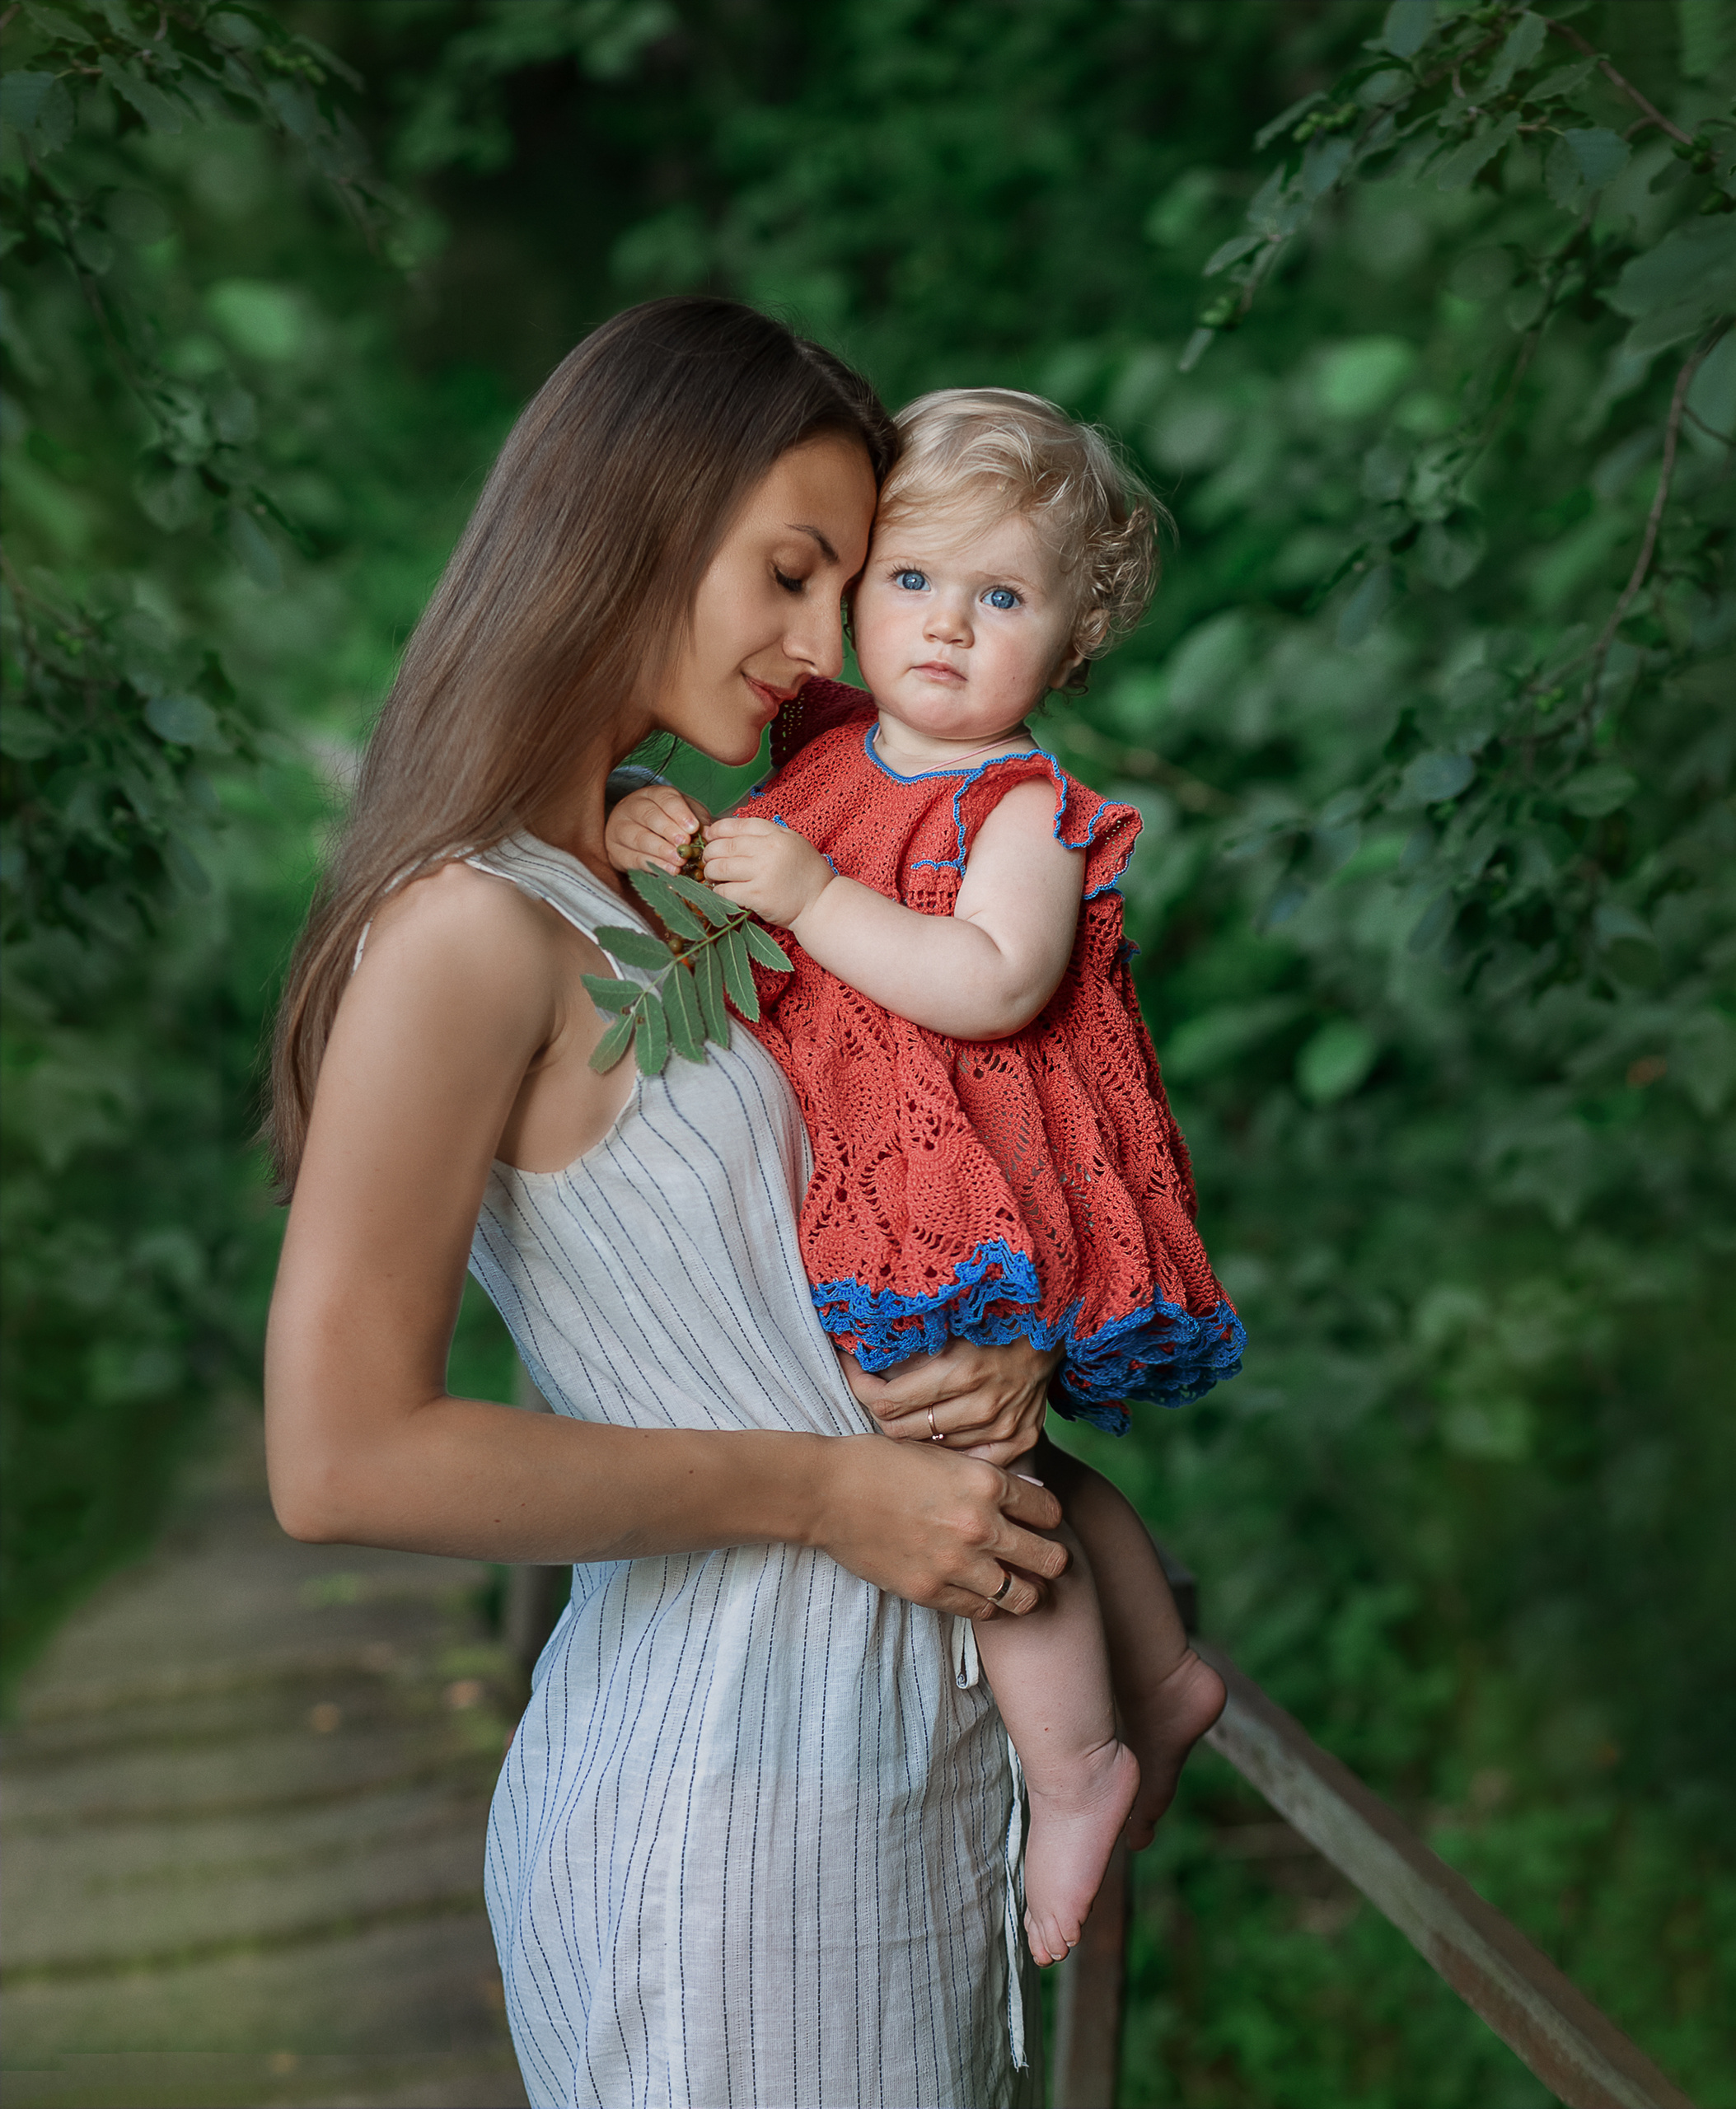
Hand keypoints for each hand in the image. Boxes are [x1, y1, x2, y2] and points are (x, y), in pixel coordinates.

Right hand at [605, 786, 710, 875]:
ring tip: (678, 862)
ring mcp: (620, 828)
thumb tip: (710, 834)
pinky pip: (632, 858)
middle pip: (649, 816)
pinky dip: (652, 866)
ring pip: (639, 838)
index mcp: (653, 795)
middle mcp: (633, 807)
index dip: (679, 813)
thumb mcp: (684, 815)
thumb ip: (698, 821)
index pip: (665, 799)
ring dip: (661, 851)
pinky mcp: (616, 851)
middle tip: (684, 845)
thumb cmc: (666, 822)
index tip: (693, 828)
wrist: (634, 834)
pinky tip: (667, 871)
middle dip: (669, 831)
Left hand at [702, 814, 834, 927]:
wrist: (821, 903)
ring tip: (713, 876)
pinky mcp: (757, 896)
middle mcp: (768, 851)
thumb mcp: (793, 843)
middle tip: (708, 860)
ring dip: (710, 872)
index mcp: (777, 835)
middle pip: (724, 846)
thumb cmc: (807, 874)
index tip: (710, 836)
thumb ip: (767, 835)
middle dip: (710, 853)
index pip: (737, 825)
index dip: (718, 830)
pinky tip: (721, 891)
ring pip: (720, 867)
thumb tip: (730, 832)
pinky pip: (725, 891)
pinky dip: (717, 891)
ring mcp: (762, 873)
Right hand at [808, 1434, 1066, 1617]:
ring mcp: (956, 1563)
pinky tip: (981, 1592)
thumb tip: (1029, 1493)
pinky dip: (988, 1605)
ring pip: (1024, 1596)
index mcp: (986, 1482)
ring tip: (1019, 1586)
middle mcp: (980, 1525)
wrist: (827, 1492)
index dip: (1050, 1518)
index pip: (1050, 1511)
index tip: (1041, 1523)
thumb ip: (988, 1476)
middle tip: (1042, 1560)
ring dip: (1026, 1592)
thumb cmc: (881, 1463)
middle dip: (1052, 1560)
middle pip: (1050, 1559)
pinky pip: (982, 1611)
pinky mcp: (931, 1592)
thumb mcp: (942, 1454)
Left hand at [842, 1336, 1060, 1468]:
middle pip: (903, 1431)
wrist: (1050, 1325)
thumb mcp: (947, 1323)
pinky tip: (939, 1430)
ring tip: (906, 1407)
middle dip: (880, 1411)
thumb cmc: (993, 1318)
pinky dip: (948, 1448)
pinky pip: (968, 1459)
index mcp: (961, 1372)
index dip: (859, 1387)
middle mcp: (983, 1406)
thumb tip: (861, 1360)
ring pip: (932, 1447)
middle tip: (872, 1391)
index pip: (887, 1401)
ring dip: (914, 1430)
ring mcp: (1004, 1428)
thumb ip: (907, 1351)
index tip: (850, 1370)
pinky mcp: (1020, 1441)